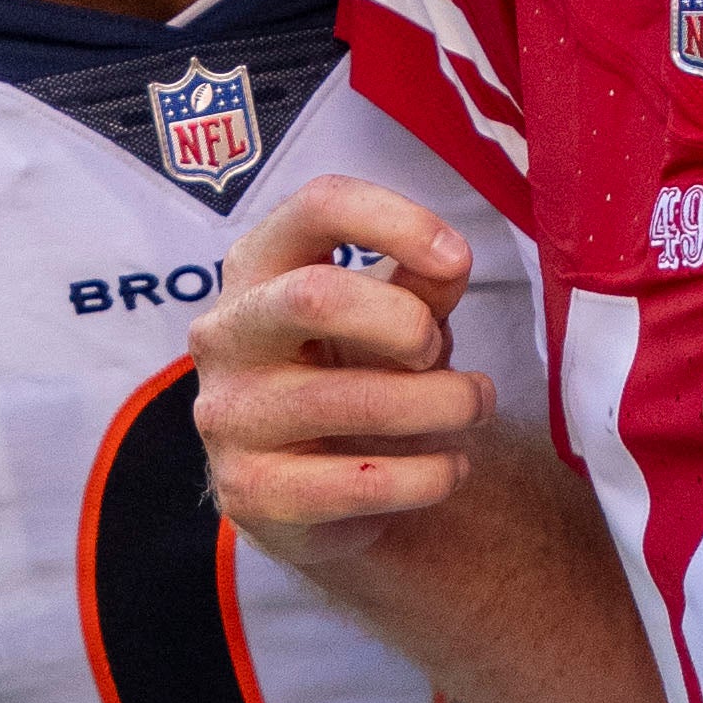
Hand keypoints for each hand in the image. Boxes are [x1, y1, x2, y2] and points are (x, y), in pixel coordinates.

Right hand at [194, 175, 488, 574]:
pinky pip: (360, 484)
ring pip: (352, 401)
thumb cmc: (352, 373)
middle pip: (313, 298)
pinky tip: (449, 468)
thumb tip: (450, 260)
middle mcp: (226, 334)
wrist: (310, 494)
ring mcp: (229, 416)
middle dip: (404, 322)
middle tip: (440, 349)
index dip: (397, 220)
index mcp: (258, 266)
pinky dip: (426, 475)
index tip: (458, 257)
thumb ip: (421, 283)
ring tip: (475, 406)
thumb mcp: (391, 317)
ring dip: (442, 404)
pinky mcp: (250, 493)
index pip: (316, 207)